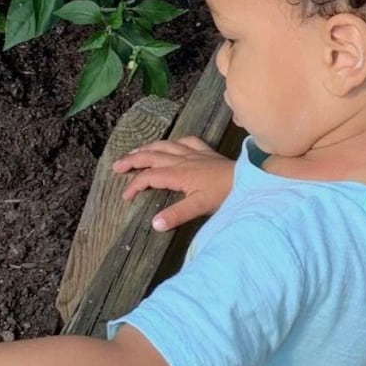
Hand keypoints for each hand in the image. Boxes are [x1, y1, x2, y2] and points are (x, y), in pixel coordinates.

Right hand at [113, 137, 234, 229]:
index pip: (148, 177)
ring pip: (165, 146)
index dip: (134, 185)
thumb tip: (154, 224)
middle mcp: (182, 159)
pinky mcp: (206, 151)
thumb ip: (176, 214)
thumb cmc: (224, 194)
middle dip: (132, 160)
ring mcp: (194, 153)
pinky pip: (186, 141)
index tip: (125, 196)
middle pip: (151, 156)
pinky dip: (174, 142)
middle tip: (117, 166)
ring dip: (147, 148)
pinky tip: (172, 144)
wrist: (248, 179)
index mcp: (177, 174)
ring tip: (135, 151)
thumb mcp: (199, 207)